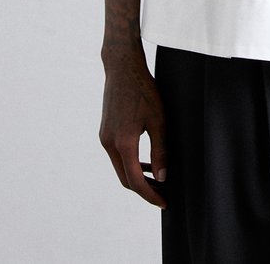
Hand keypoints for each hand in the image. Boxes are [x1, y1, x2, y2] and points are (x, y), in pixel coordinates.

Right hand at [99, 50, 167, 207]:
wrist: (123, 68)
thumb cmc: (144, 90)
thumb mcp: (159, 120)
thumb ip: (160, 151)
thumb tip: (162, 177)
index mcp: (123, 143)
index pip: (135, 181)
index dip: (150, 194)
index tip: (164, 202)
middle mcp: (109, 143)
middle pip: (124, 179)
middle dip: (143, 189)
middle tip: (163, 194)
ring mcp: (104, 137)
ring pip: (120, 167)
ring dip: (136, 177)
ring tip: (157, 179)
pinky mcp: (105, 131)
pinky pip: (117, 155)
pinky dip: (130, 164)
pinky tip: (144, 162)